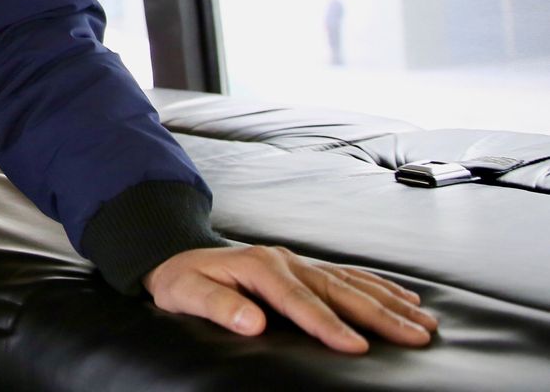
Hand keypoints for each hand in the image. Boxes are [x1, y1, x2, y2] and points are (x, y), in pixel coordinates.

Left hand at [143, 245, 437, 353]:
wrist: (179, 256)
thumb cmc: (183, 281)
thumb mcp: (188, 294)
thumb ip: (219, 307)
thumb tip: (253, 323)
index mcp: (259, 269)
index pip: (300, 302)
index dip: (328, 325)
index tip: (357, 347)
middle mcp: (286, 262)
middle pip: (340, 291)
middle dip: (380, 316)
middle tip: (417, 336)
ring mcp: (299, 262)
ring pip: (353, 282)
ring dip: (391, 302)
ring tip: (425, 322)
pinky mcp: (305, 267)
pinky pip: (349, 275)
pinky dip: (379, 286)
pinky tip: (405, 298)